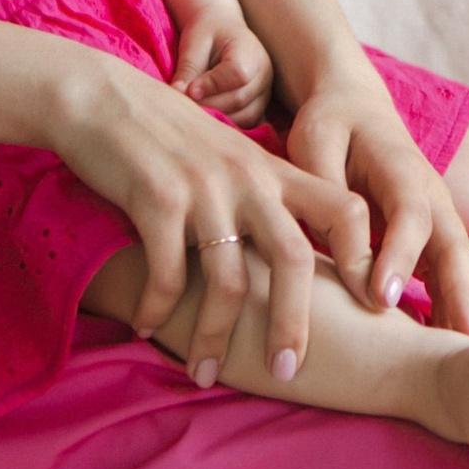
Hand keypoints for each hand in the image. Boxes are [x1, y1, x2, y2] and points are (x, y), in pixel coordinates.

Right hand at [50, 53, 373, 381]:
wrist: (99, 95)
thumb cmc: (163, 133)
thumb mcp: (227, 154)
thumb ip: (260, 193)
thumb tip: (286, 254)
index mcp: (273, 170)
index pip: (345, 210)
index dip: (365, 259)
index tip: (369, 309)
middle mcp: (248, 178)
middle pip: (294, 259)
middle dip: (292, 324)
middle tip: (286, 372)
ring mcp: (203, 189)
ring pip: (228, 280)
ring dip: (216, 337)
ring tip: (204, 373)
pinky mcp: (155, 199)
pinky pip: (168, 273)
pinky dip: (159, 309)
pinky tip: (146, 325)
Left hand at [172, 5, 273, 125]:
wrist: (221, 29)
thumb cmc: (207, 33)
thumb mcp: (193, 43)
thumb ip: (188, 67)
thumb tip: (178, 93)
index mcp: (249, 50)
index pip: (238, 74)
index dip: (211, 86)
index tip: (188, 90)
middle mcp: (264, 73)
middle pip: (240, 98)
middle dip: (209, 105)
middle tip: (184, 106)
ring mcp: (265, 91)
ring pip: (246, 116)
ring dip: (218, 118)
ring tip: (195, 112)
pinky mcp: (259, 105)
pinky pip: (248, 122)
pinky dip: (228, 125)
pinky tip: (210, 120)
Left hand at [284, 64, 468, 333]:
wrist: (355, 105)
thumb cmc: (330, 127)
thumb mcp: (316, 145)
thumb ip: (327, 195)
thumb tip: (342, 260)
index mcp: (401, 167)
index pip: (407, 214)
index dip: (398, 255)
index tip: (382, 299)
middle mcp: (431, 194)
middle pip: (451, 247)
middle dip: (457, 295)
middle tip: (458, 344)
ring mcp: (438, 215)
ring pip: (458, 265)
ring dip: (464, 309)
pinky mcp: (432, 234)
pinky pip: (448, 274)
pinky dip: (453, 308)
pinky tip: (450, 349)